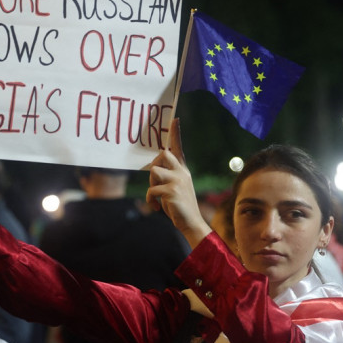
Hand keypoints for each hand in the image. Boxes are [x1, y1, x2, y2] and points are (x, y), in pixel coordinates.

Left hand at [146, 119, 210, 247]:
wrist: (191, 223)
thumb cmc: (180, 207)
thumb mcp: (175, 188)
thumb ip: (167, 177)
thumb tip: (153, 169)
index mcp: (183, 170)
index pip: (179, 148)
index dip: (176, 133)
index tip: (175, 118)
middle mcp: (182, 172)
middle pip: (163, 154)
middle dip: (153, 164)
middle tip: (155, 181)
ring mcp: (178, 181)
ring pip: (154, 170)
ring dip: (150, 184)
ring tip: (156, 197)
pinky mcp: (172, 191)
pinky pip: (151, 189)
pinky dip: (150, 200)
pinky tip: (156, 207)